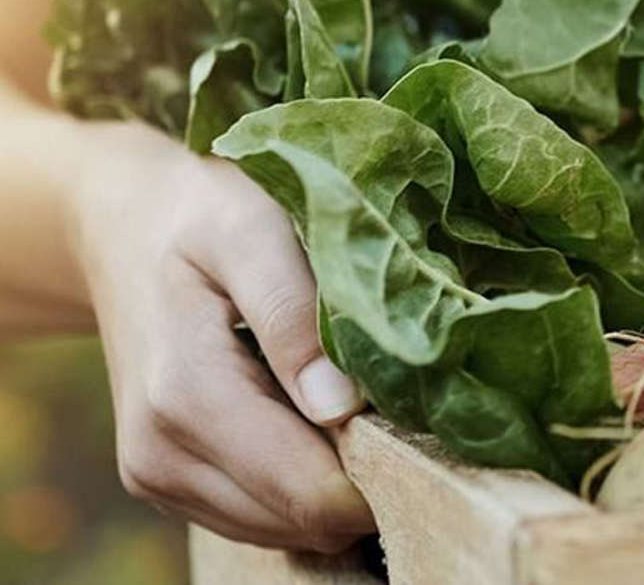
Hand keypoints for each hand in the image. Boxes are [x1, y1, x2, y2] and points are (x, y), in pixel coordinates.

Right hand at [71, 122, 374, 551]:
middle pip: (302, 522)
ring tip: (347, 401)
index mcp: (188, 395)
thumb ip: (295, 315)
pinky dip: (297, 484)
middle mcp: (162, 453)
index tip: (421, 420)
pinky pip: (258, 517)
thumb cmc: (201, 216)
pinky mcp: (164, 483)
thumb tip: (342, 405)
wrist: (121, 226)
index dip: (382, 472)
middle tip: (396, 404)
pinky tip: (309, 416)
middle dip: (364, 479)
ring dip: (331, 483)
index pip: (309, 493)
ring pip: (284, 530)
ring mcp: (157, 476)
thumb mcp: (253, 232)